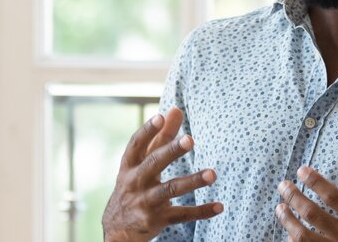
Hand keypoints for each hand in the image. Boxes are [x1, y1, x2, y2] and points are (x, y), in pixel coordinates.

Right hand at [101, 108, 224, 241]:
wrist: (117, 228)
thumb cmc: (133, 186)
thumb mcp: (140, 163)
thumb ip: (159, 137)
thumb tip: (175, 109)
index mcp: (130, 165)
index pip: (137, 145)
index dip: (148, 130)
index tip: (160, 117)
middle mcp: (135, 182)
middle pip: (154, 164)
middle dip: (172, 152)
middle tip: (190, 140)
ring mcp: (146, 202)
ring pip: (170, 190)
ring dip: (192, 181)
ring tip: (212, 174)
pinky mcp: (158, 219)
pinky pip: (182, 215)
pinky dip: (201, 211)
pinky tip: (219, 206)